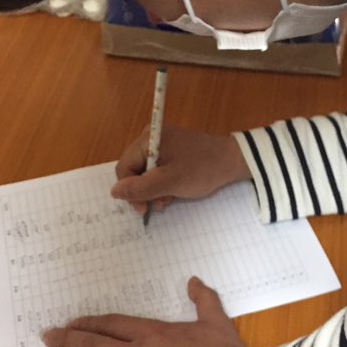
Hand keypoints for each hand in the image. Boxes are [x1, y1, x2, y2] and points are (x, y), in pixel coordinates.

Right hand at [111, 126, 250, 215]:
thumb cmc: (202, 170)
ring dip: (154, 191)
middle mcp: (151, 138)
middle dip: (144, 191)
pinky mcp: (172, 152)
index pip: (124, 167)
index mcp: (147, 139)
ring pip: (145, 173)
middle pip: (133, 170)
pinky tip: (173, 192)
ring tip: (169, 200)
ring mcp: (162, 144)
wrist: (232, 161)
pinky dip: (162, 184)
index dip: (130, 190)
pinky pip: (157, 171)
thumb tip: (113, 192)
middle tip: (159, 205)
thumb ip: (141, 188)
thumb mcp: (170, 182)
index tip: (144, 208)